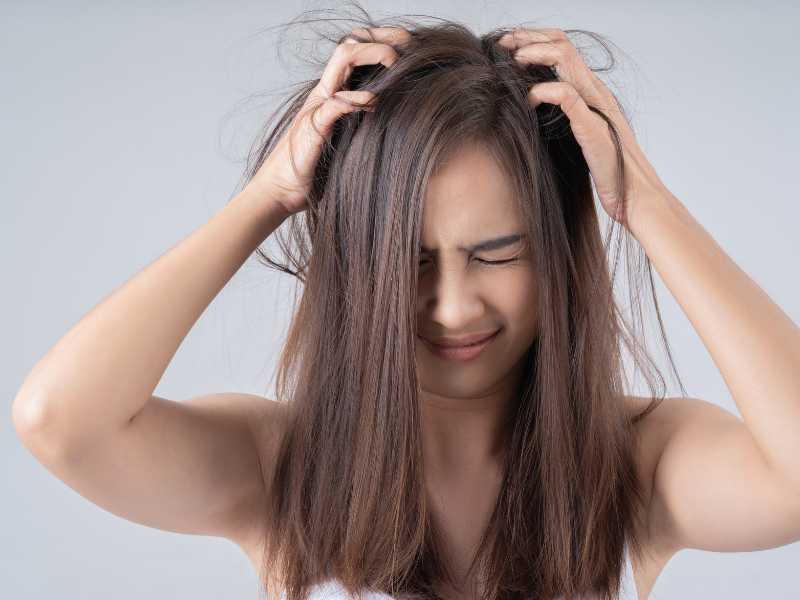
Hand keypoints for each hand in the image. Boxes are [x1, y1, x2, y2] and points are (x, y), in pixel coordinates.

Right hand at [247, 26, 410, 215]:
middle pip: (350, 46)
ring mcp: (318, 106)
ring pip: (343, 60)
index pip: (354, 53)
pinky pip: (336, 102)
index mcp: (332, 95)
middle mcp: (324, 93)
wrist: (281, 191)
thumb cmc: (315, 171)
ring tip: (394, 63)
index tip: (408, 48)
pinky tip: (374, 102)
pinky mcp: (314, 126)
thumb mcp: (346, 143)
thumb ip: (361, 127)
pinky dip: (356, 99)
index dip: (379, 42)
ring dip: (371, 55)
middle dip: (380, 39)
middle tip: (408, 47)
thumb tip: (393, 123)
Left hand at [498, 28, 669, 225]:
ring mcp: (596, 106)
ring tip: (512, 61)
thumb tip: (531, 108)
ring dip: (535, 54)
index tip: (507, 45)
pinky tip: (527, 99)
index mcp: (591, 92)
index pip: (563, 48)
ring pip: (566, 59)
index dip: (534, 40)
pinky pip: (567, 96)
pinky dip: (543, 91)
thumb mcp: (579, 136)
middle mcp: (596, 92)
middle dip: (529, 37)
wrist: (633, 195)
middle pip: (562, 44)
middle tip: (503, 43)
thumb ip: (563, 117)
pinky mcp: (592, 126)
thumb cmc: (607, 171)